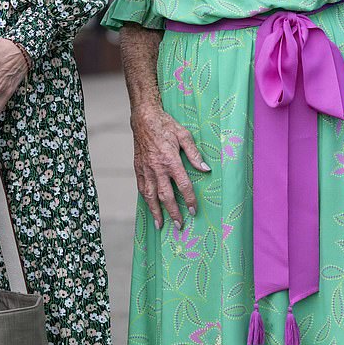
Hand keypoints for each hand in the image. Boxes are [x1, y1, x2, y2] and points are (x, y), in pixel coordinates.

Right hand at [131, 104, 209, 228]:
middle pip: (165, 196)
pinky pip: (141, 188)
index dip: (189, 200)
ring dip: (156, 212)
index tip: (193, 211)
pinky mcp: (138, 168)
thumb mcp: (184, 135)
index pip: (182, 185)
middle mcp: (157, 168)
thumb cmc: (166, 125)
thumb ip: (194, 154)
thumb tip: (206, 169)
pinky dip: (145, 200)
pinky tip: (150, 207)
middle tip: (179, 225)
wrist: (143, 118)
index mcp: (171, 161)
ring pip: (150, 196)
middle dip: (173, 212)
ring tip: (160, 225)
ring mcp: (145, 169)